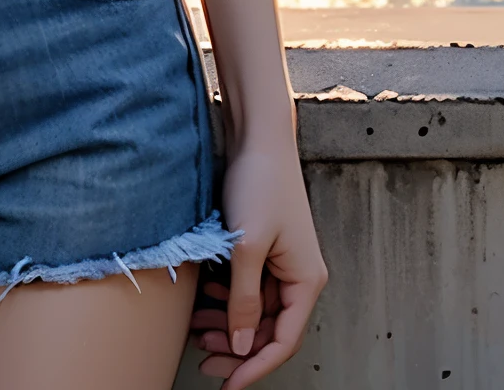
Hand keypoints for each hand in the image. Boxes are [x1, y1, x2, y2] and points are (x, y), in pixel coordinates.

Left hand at [190, 138, 326, 383]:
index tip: (228, 384)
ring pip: (255, 311)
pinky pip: (248, 289)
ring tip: (197, 330)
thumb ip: (243, 300)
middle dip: (237, 348)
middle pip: (269, 330)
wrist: (258, 139)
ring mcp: (282, 265)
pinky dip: (228, 299)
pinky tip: (206, 300)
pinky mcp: (265, 251)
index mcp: (306, 282)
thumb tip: (242, 346)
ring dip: (228, 324)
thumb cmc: (260, 185)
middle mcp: (299, 278)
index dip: (255, 367)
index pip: (283, 341)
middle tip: (204, 358)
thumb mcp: (247, 247)